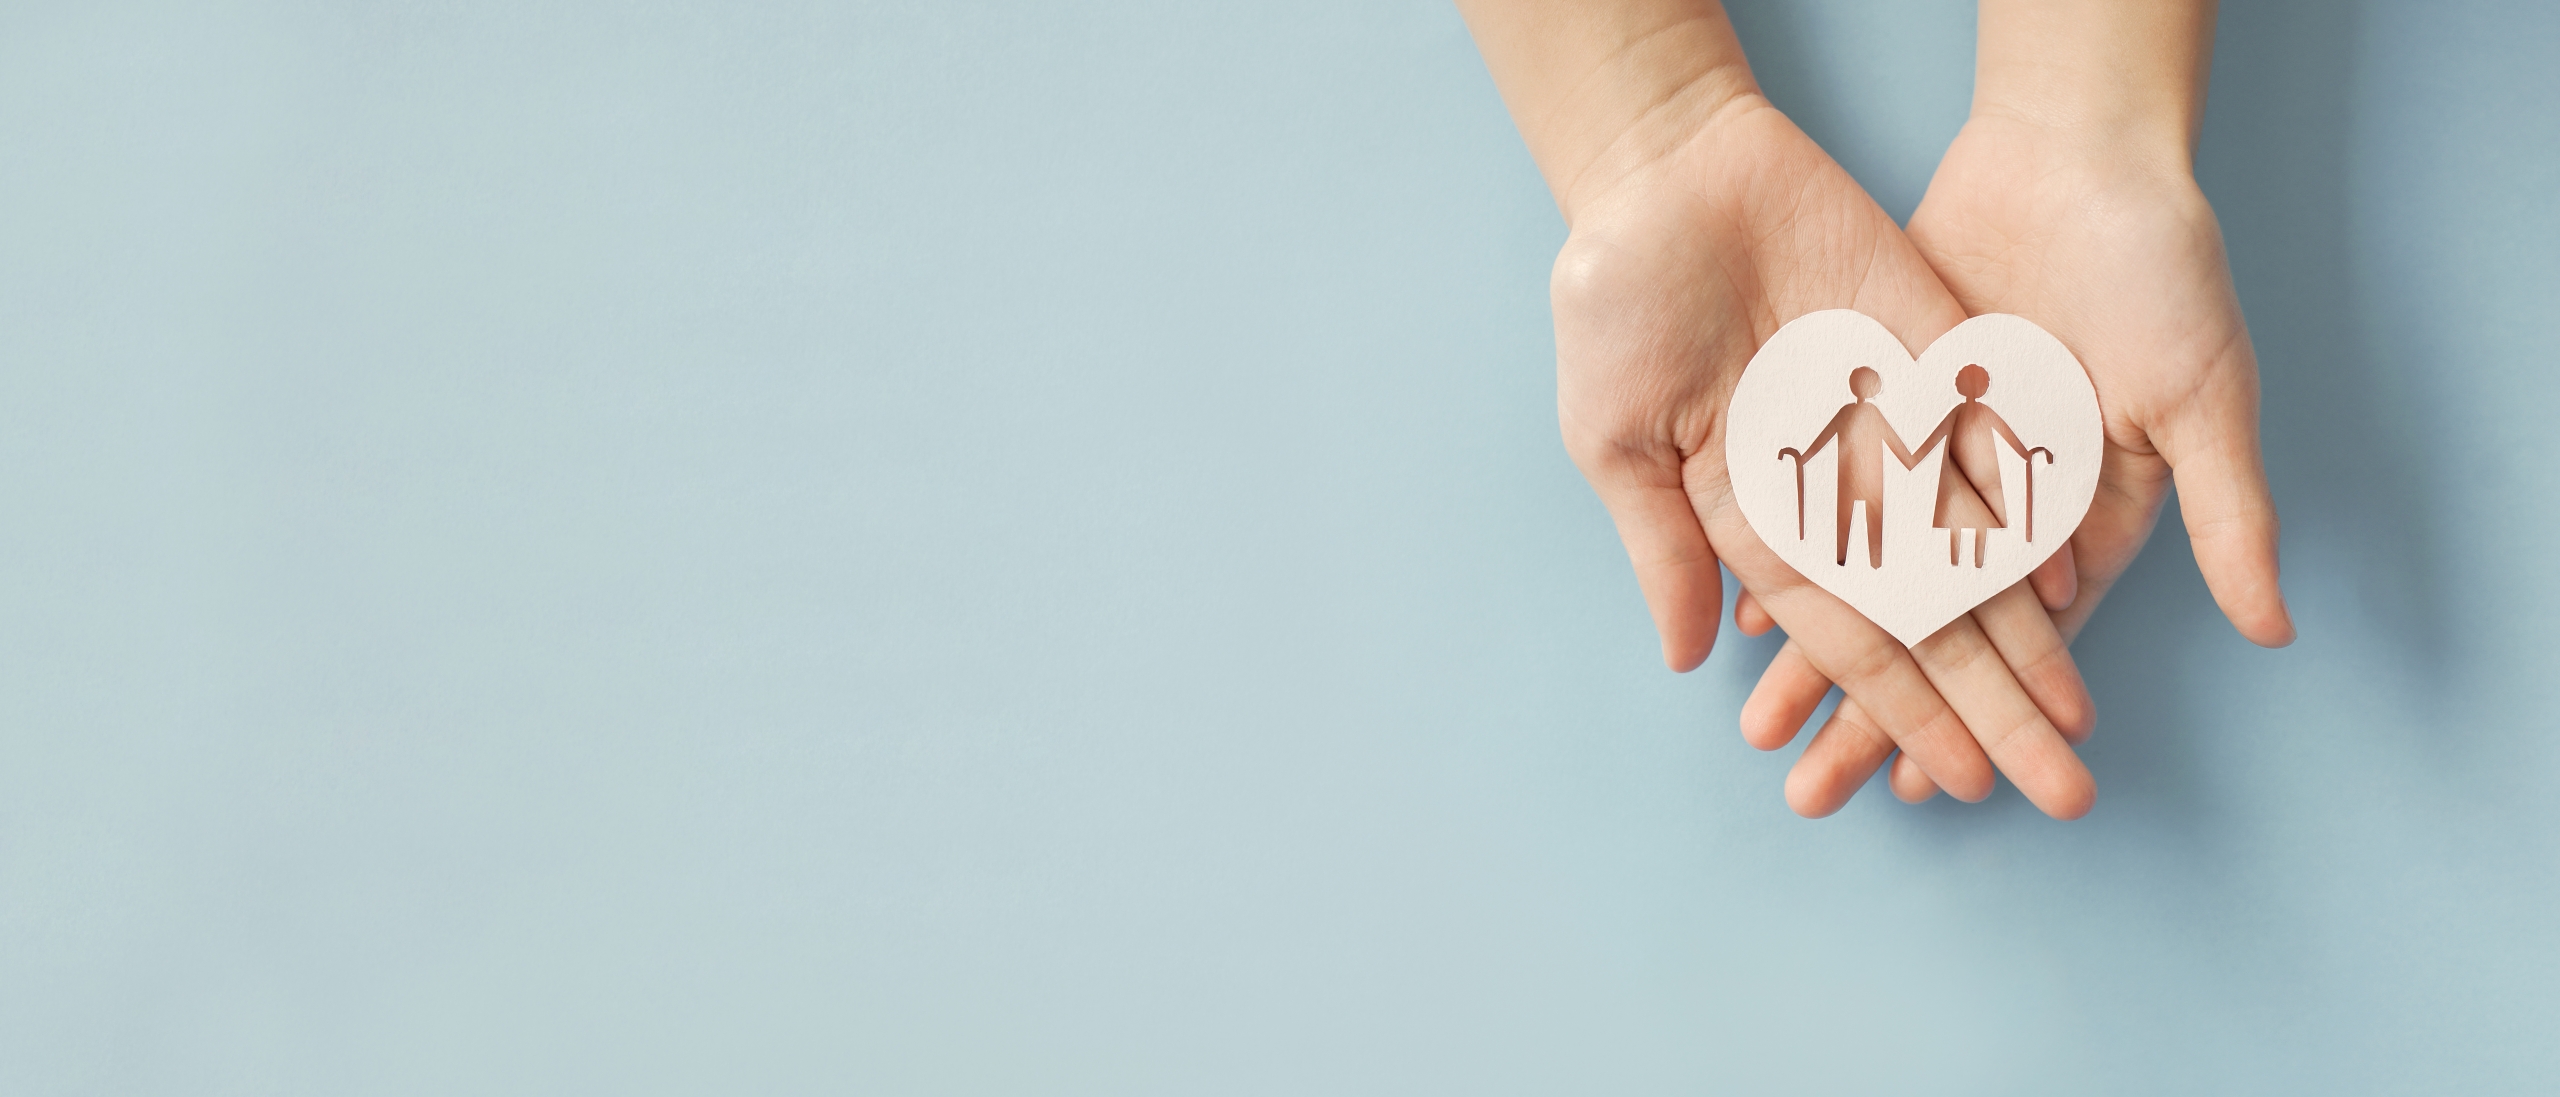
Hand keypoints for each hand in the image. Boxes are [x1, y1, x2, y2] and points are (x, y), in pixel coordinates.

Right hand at [1551, 94, 2096, 817]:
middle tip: (2058, 787)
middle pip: (1933, 621)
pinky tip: (2071, 579)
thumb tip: (1690, 658)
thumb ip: (1661, 543)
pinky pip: (1999, 446)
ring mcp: (1895, 429)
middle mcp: (1842, 492)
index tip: (1959, 780)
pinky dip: (2036, 512)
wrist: (1670, 175)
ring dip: (2031, 637)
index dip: (1905, 711)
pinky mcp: (1939, 359)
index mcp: (1761, 522)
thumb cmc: (1617, 306)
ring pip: (1979, 555)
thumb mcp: (1616, 437)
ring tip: (2079, 714)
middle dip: (1992, 705)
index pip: (1851, 639)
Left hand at [1738, 112, 2294, 804]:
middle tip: (1813, 795)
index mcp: (2071, 518)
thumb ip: (2227, 510)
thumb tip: (2273, 628)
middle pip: (1922, 633)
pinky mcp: (1874, 405)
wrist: (2074, 155)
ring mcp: (1926, 458)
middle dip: (1871, 716)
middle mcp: (1990, 505)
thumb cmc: (2161, 271)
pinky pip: (1818, 499)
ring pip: (1859, 580)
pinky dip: (1783, 551)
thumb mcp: (2204, 393)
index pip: (2010, 648)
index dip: (1972, 718)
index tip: (1929, 793)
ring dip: (1815, 655)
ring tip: (1762, 731)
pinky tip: (1740, 617)